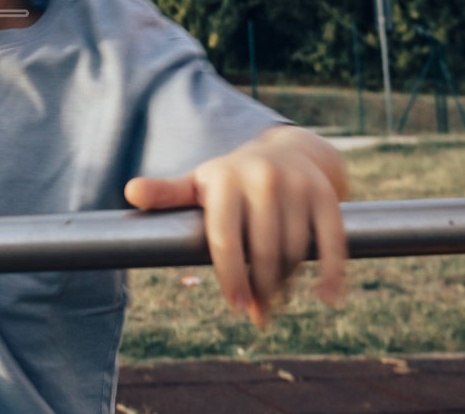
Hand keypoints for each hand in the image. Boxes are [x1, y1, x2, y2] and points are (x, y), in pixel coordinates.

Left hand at [124, 127, 347, 326]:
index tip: (237, 307)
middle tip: (259, 314)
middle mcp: (262, 179)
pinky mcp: (327, 195)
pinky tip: (328, 298)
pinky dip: (333, 272)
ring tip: (277, 302)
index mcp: (224, 180)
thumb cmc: (231, 179)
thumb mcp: (198, 183)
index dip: (231, 277)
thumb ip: (167, 193)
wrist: (288, 150)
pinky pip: (332, 240)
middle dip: (261, 288)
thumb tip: (130, 191)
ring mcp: (298, 186)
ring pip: (295, 250)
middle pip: (263, 250)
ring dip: (288, 284)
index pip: (225, 239)